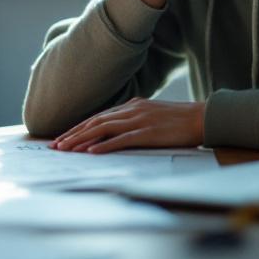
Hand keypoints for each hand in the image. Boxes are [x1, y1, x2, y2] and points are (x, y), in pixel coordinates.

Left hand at [48, 98, 204, 153]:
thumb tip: (115, 131)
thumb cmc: (179, 120)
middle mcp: (131, 110)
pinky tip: (91, 152)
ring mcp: (139, 120)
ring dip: (82, 140)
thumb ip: (134, 119)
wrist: (202, 117)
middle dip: (73, 134)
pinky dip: (104, 146)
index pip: (98, 117)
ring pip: (103, 129)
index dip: (78, 128)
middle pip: (95, 122)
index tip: (63, 138)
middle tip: (56, 146)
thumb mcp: (152, 114)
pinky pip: (122, 139)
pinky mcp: (148, 133)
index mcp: (132, 106)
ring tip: (66, 149)